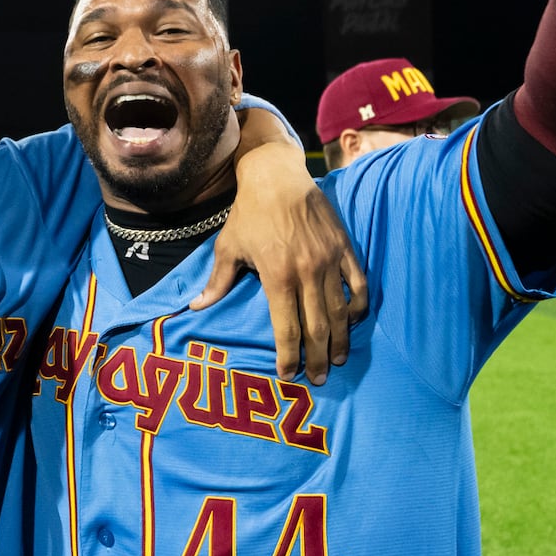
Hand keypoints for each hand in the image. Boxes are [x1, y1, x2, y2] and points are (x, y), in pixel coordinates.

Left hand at [195, 141, 369, 384]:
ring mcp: (329, 260)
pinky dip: (359, 306)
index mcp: (277, 277)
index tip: (288, 376)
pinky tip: (354, 322)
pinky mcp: (344, 248)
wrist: (277, 176)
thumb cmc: (249, 213)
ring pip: (341, 311)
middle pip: (317, 327)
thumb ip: (217, 281)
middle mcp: (307, 273)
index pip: (287, 329)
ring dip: (341, 340)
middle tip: (320, 379)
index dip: (289, 357)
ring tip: (339, 360)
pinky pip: (358, 283)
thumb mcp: (228, 247)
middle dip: (318, 358)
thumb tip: (196, 307)